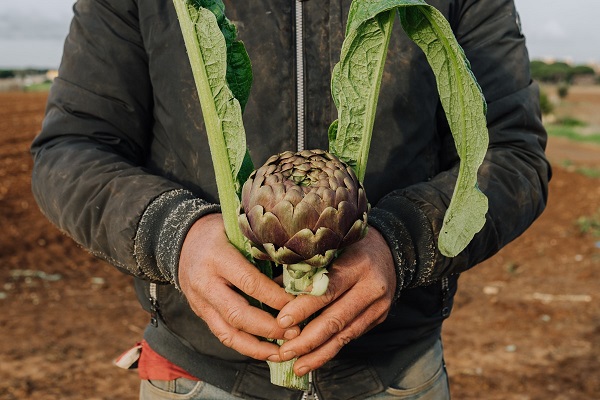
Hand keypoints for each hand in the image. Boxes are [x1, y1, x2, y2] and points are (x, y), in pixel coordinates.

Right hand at [178, 213, 298, 361]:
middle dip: (269, 327)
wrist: (183, 240)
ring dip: (258, 346)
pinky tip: (266, 351)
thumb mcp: (239, 230)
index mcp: (217, 257)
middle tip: (295, 331)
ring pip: (228, 333)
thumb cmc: (219, 232)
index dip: (275, 297)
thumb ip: (262, 249)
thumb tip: (297, 270)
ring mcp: (200, 302)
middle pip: (238, 314)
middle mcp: (205, 283)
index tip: (299, 304)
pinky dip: (246, 346)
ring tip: (283, 352)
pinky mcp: (201, 314)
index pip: (249, 282)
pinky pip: (223, 336)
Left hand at [276, 227, 395, 374]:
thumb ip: (305, 269)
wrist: (390, 250)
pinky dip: (330, 350)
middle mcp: (370, 287)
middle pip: (336, 318)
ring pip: (345, 335)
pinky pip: (351, 336)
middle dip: (308, 339)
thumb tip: (272, 291)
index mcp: (356, 264)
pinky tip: (312, 360)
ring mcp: (377, 305)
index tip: (281, 321)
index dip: (304, 308)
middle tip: (284, 351)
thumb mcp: (330, 248)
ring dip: (318, 353)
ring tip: (297, 366)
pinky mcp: (378, 318)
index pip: (327, 290)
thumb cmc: (350, 245)